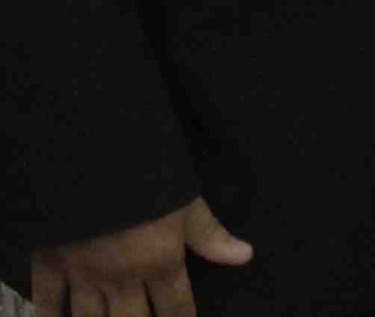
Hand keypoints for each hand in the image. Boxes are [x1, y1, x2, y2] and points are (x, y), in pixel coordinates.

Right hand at [28, 198, 253, 316]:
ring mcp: (82, 275)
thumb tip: (244, 256)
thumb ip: (211, 235)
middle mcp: (121, 278)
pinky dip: (49, 316)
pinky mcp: (49, 264)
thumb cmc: (149, 176)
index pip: (175, 308)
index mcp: (160, 263)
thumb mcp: (186, 202)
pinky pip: (46, 302)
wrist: (93, 157)